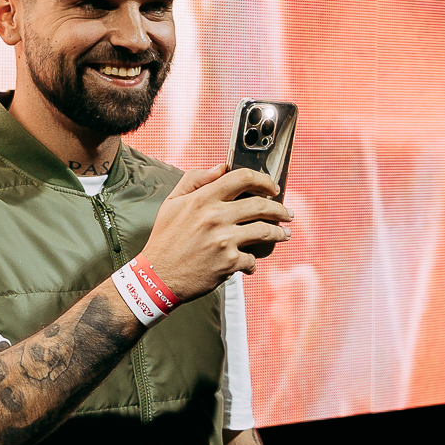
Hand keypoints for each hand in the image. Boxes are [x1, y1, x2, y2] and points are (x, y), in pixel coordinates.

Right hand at [139, 164, 293, 299]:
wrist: (157, 277)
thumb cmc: (165, 239)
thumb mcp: (172, 203)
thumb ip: (195, 180)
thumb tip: (221, 168)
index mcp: (202, 199)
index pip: (242, 178)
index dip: (264, 180)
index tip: (273, 188)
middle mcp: (215, 217)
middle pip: (260, 205)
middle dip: (280, 209)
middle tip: (287, 213)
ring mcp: (224, 240)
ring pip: (265, 231)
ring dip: (279, 233)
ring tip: (284, 234)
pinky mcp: (228, 263)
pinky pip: (252, 259)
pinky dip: (253, 262)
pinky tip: (251, 263)